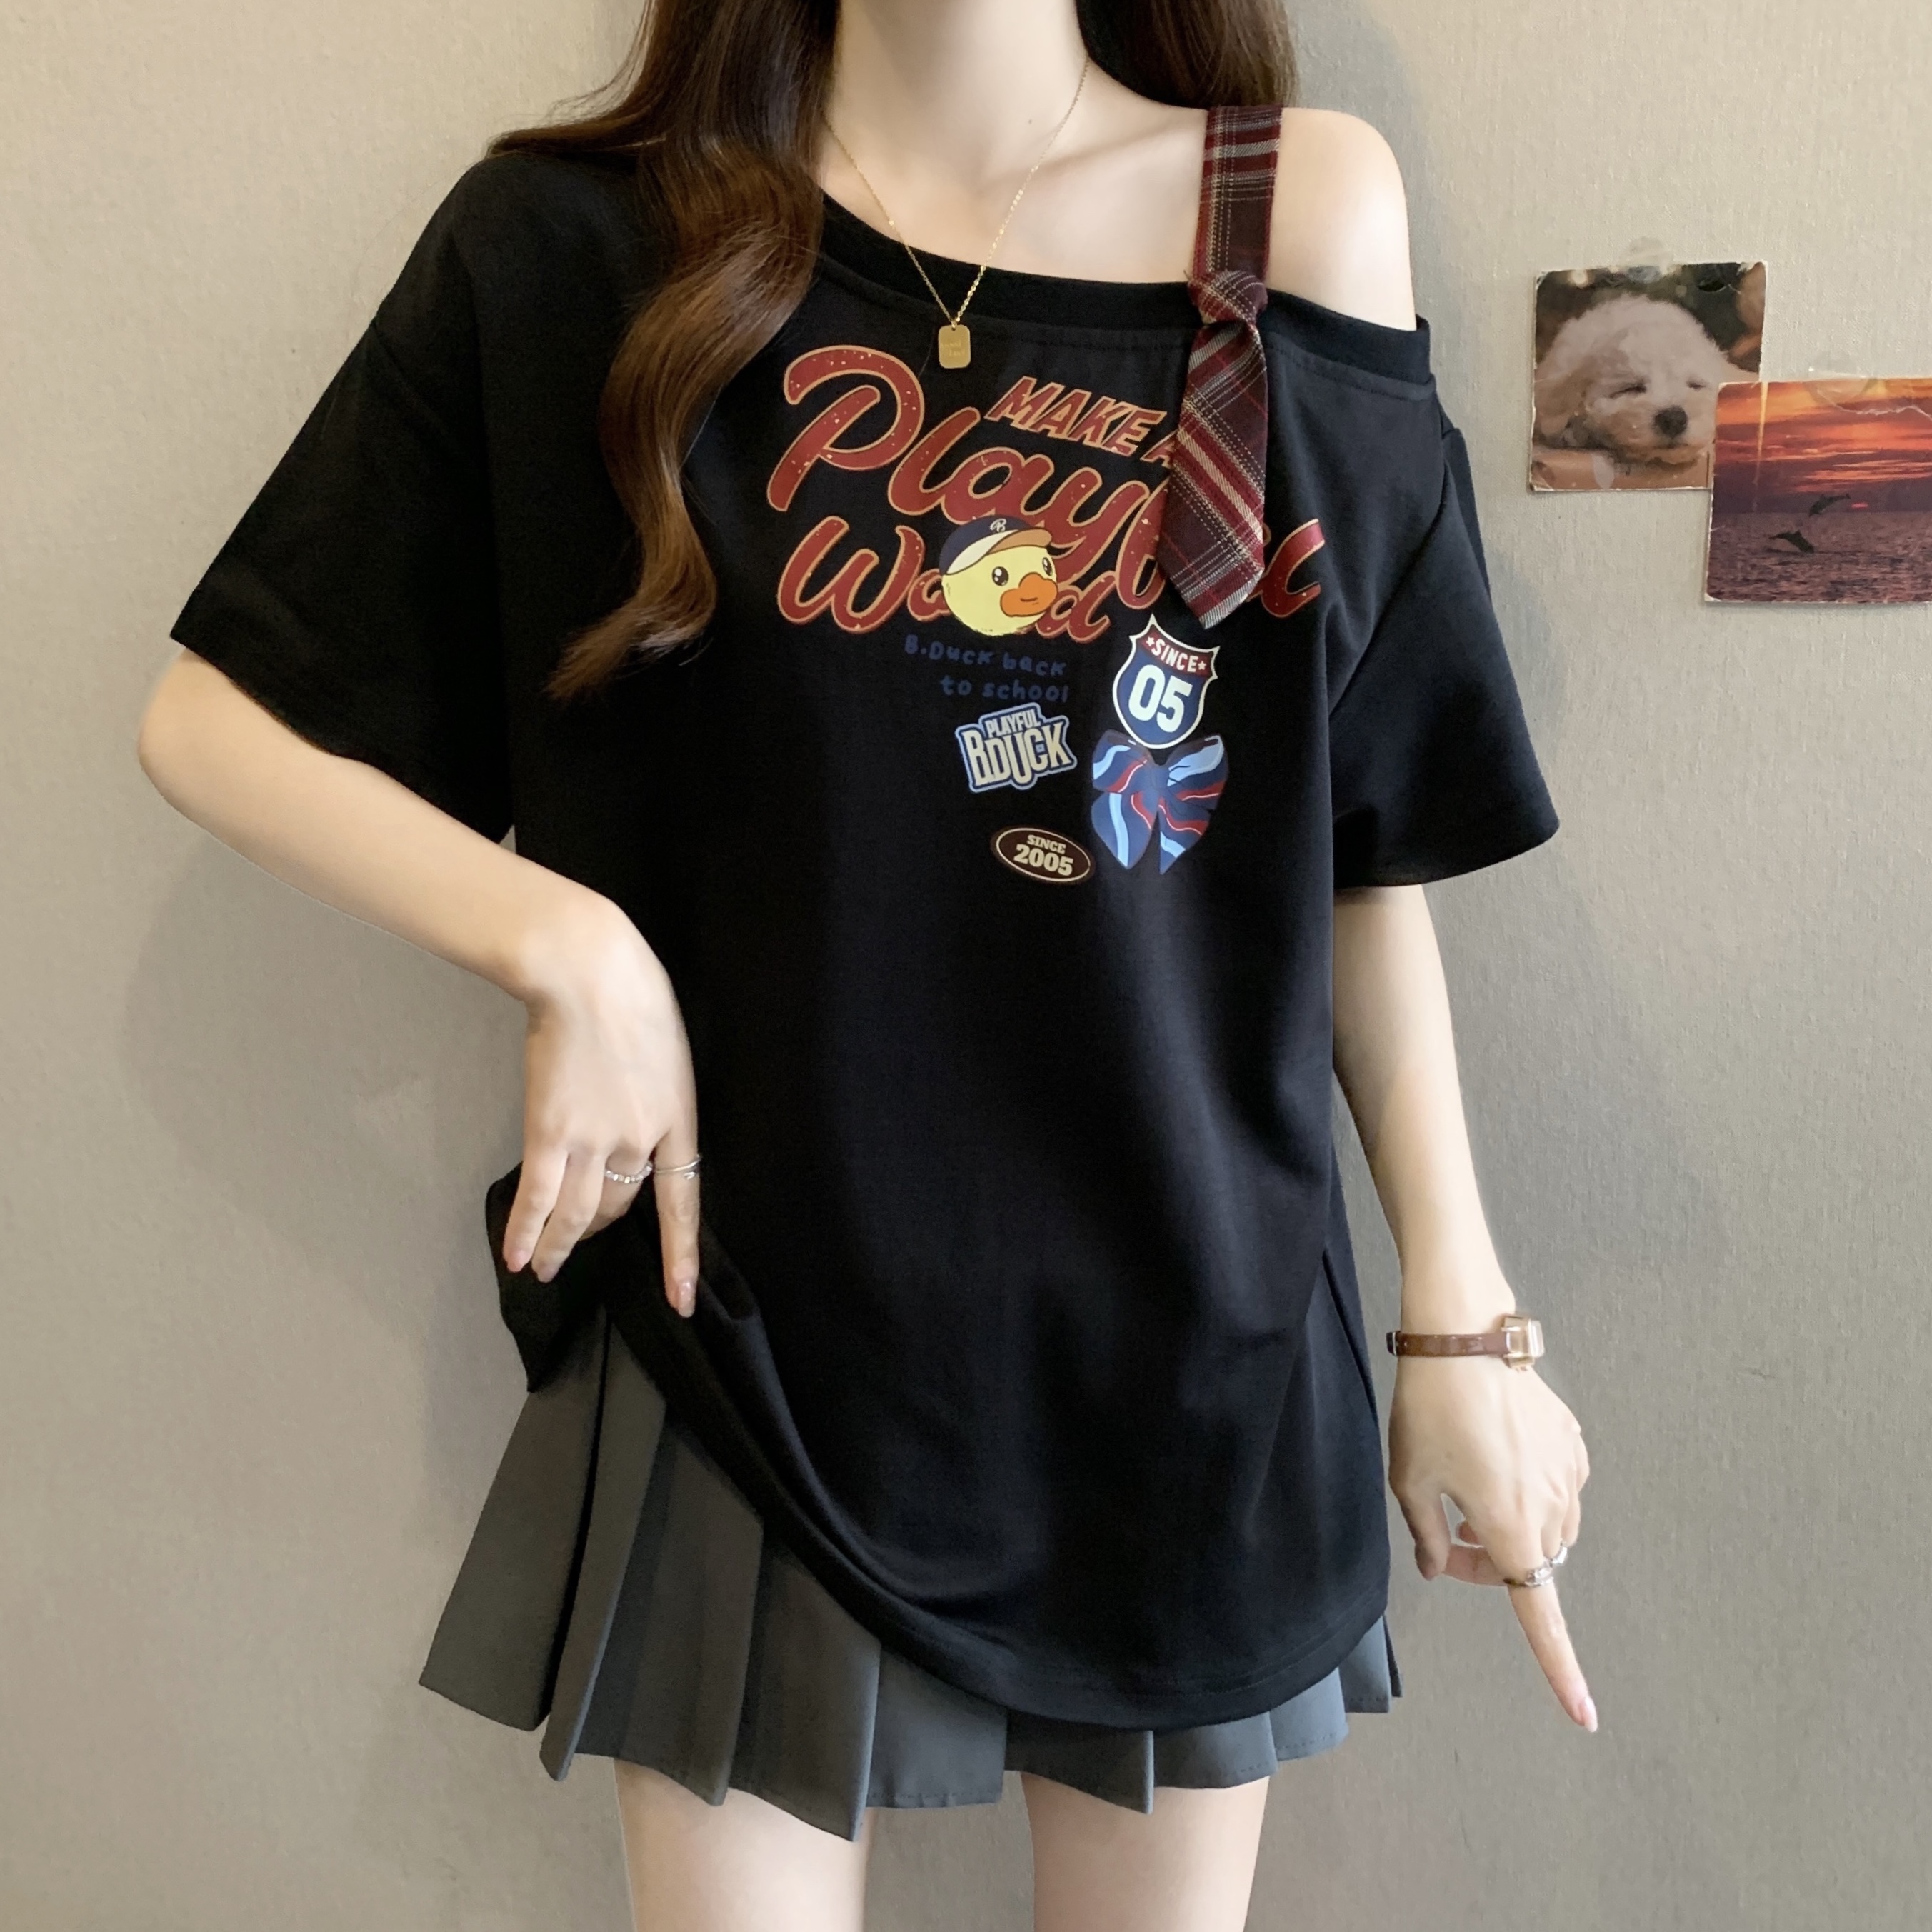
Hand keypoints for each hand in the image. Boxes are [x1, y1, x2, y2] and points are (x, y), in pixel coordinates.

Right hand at [498, 893, 700, 1315]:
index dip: (680, 1255)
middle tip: (579, 1244)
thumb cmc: (633, 994)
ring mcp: (594, 1139)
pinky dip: (524, 1230)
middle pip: (620, 1205)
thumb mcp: (667, 1052)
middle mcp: (640, 1140)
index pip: (682, 1201)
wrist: (590, 971)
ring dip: (559, 1245)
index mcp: (679, 1119)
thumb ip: (653, 1097)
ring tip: (544, 1268)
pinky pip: (538, 1196)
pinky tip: (515, 1256)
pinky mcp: (550, 1131)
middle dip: (600, 1229)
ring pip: (578, 1213)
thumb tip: (630, 1122)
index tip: (681, 1301)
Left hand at [1388, 1352, 1595, 1730]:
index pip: (1537, 1613)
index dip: (1559, 1669)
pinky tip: (1499, 1459)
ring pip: (1548, 1532)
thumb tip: (1437, 1565)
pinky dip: (1532, 1493)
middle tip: (1446, 1535)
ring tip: (1469, 1489)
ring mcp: (1570, 1475)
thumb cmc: (1431, 1408)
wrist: (1466, 1338)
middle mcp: (1552, 1509)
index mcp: (1510, 1527)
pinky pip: (1559, 1491)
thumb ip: (1426, 1534)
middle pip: (1529, 1568)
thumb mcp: (1409, 1478)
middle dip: (1490, 1566)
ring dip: (1513, 1530)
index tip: (1585, 1714)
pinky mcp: (1575, 1445)